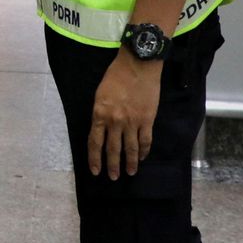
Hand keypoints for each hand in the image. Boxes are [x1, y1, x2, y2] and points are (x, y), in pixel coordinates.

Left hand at [88, 50, 162, 179]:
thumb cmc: (116, 76)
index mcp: (99, 114)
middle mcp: (115, 122)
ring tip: (130, 173)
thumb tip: (101, 129)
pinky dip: (144, 151)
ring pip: (130, 149)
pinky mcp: (147, 120)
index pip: (95, 143)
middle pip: (113, 149)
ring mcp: (132, 122)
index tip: (95, 170)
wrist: (138, 65)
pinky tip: (142, 157)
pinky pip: (145, 140)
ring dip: (130, 163)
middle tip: (113, 177)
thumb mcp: (100, 94)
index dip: (94, 159)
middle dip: (112, 165)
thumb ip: (100, 113)